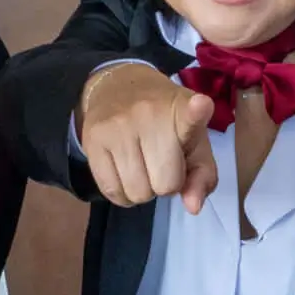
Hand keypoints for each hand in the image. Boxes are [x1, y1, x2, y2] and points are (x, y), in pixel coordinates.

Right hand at [76, 62, 216, 212]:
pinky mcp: (92, 140)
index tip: (200, 105)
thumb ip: (202, 175)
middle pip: (165, 184)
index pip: (190, 114)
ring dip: (143, 189)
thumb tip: (192, 206)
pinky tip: (125, 173)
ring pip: (137, 192)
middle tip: (161, 162)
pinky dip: (122, 194)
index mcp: (181, 109)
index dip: (197, 112)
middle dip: (166, 183)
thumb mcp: (194, 141)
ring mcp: (117, 127)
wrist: (117, 87)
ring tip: (142, 165)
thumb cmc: (166, 121)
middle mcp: (148, 114)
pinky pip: (111, 192)